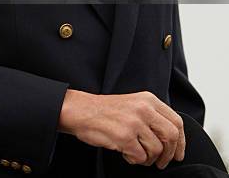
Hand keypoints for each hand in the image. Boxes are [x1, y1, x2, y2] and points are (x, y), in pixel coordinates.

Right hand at [58, 89, 184, 168]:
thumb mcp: (133, 104)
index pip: (177, 121)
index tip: (178, 153)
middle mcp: (143, 109)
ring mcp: (134, 122)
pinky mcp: (124, 136)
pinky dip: (134, 160)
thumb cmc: (105, 110)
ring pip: (156, 150)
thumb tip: (172, 138)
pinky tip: (125, 152)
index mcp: (148, 99)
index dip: (181, 142)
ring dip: (148, 159)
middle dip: (169, 154)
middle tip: (161, 162)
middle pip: (171, 137)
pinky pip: (140, 157)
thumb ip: (152, 115)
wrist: (80, 110)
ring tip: (135, 153)